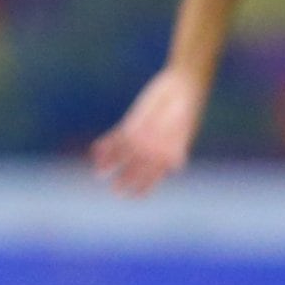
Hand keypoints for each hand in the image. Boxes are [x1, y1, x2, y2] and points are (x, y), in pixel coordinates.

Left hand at [89, 66, 205, 196]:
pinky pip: (115, 137)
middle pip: (136, 169)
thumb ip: (177, 147)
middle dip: (126, 180)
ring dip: (110, 164)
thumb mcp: (185, 129)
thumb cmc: (188, 109)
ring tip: (98, 173)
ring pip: (122, 155)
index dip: (145, 187)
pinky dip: (106, 145)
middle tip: (116, 192)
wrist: (181, 87)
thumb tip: (175, 166)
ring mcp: (140, 136)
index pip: (154, 176)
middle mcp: (152, 148)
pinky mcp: (131, 124)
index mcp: (168, 154)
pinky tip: (95, 152)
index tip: (135, 197)